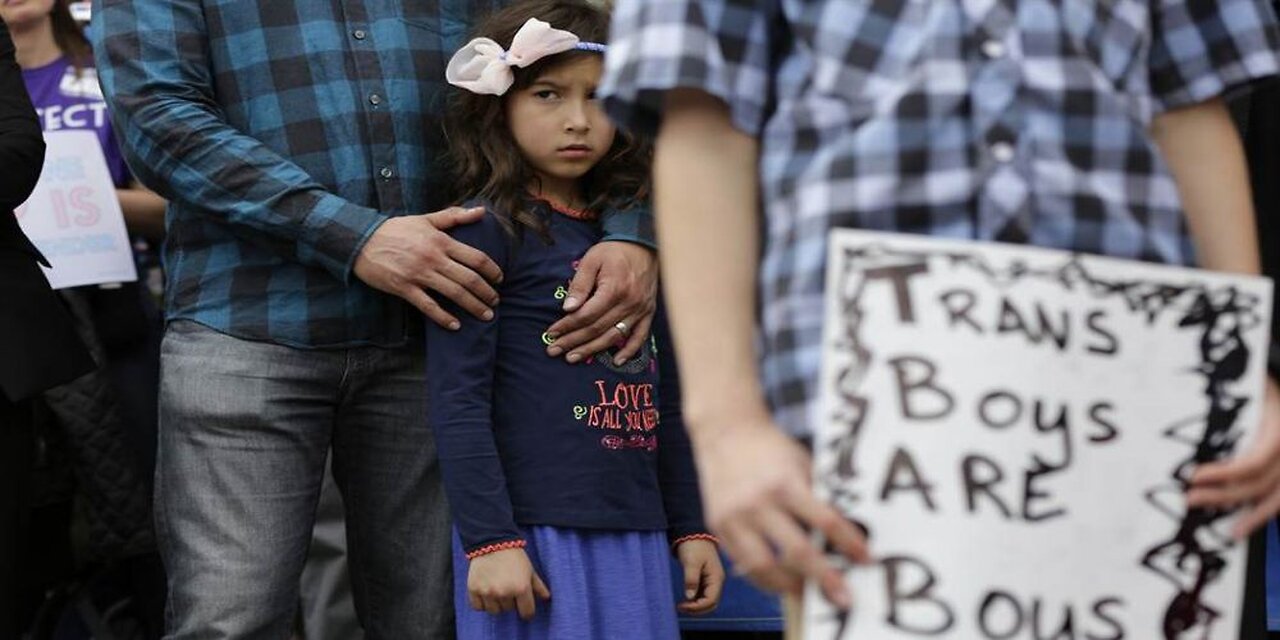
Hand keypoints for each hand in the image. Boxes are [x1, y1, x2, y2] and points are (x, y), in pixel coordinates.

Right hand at [353, 206, 502, 329]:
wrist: (362, 240)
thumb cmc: (396, 229)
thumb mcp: (426, 219)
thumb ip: (454, 216)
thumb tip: (481, 211)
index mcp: (441, 241)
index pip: (475, 257)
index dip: (492, 270)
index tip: (500, 279)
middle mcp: (433, 258)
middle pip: (469, 279)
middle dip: (486, 292)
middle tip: (496, 301)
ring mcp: (419, 274)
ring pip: (453, 293)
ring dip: (473, 306)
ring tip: (486, 315)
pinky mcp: (404, 288)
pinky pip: (428, 306)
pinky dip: (443, 317)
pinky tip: (455, 326)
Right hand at [467, 548, 550, 619]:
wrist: (492, 542)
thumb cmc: (514, 556)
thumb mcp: (529, 569)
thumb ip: (538, 586)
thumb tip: (547, 597)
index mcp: (521, 588)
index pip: (527, 612)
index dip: (527, 611)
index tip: (524, 606)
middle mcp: (504, 592)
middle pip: (509, 610)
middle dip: (510, 601)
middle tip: (508, 587)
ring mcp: (488, 592)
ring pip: (494, 610)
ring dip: (496, 603)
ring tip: (497, 589)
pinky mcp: (474, 589)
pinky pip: (478, 607)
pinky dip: (482, 602)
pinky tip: (485, 592)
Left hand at [545, 241, 656, 364]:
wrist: (643, 244)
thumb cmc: (613, 251)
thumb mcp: (591, 260)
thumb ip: (580, 285)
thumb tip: (568, 309)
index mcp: (614, 289)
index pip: (586, 315)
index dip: (567, 326)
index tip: (551, 333)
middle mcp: (629, 303)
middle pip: (597, 329)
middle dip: (573, 341)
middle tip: (554, 350)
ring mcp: (640, 310)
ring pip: (614, 336)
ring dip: (593, 349)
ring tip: (573, 357)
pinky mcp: (648, 312)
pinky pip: (640, 336)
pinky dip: (629, 351)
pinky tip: (616, 361)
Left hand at [674, 539, 724, 614]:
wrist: (693, 533)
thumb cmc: (693, 546)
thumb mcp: (691, 562)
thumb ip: (691, 579)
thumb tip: (689, 597)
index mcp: (716, 578)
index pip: (711, 600)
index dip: (697, 607)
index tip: (683, 605)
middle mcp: (717, 581)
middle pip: (711, 603)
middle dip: (697, 609)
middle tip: (681, 607)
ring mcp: (712, 580)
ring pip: (708, 600)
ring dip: (696, 605)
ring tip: (682, 605)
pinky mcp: (706, 578)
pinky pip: (703, 594)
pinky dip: (696, 599)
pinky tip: (686, 599)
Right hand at [694, 413, 868, 609]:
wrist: (725, 431)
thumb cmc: (771, 448)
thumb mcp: (801, 464)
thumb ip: (817, 496)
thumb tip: (844, 533)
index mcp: (785, 483)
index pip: (825, 521)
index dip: (849, 544)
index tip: (866, 561)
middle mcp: (758, 502)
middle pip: (797, 552)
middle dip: (824, 579)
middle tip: (843, 598)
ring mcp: (735, 517)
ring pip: (764, 567)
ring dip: (790, 587)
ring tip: (808, 594)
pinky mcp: (718, 525)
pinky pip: (742, 563)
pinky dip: (763, 578)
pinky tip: (780, 582)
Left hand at [1187, 378, 1279, 538]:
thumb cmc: (1267, 378)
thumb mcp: (1253, 385)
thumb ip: (1227, 399)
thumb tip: (1189, 397)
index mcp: (1276, 431)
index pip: (1253, 463)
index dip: (1224, 474)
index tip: (1194, 476)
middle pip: (1260, 483)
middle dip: (1224, 495)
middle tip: (1190, 499)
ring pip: (1279, 496)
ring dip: (1253, 516)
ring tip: (1230, 533)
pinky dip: (1267, 510)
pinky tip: (1249, 523)